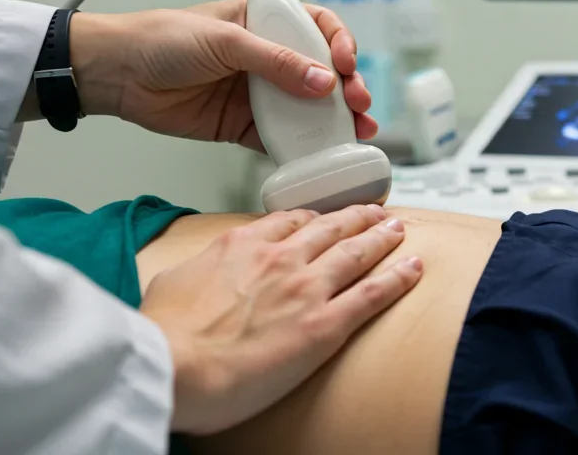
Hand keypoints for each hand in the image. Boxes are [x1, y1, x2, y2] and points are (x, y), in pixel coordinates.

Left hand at [64, 0, 377, 149]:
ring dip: (334, 120)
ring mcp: (258, 92)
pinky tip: (321, 154)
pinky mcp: (243, 124)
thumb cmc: (163, 39)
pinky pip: (281, 138)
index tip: (345, 64)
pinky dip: (302, 148)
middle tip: (358, 104)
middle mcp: (268, 56)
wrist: (117, 74)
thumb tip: (323, 82)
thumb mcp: (225, 41)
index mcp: (265, 21)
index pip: (318, 27)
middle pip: (323, 72)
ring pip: (308, 107)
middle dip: (347, 88)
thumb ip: (275, 62)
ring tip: (356, 133)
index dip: (339, 44)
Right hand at [138, 204, 423, 434]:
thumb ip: (193, 271)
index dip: (311, 218)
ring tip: (398, 229)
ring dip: (382, 238)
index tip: (322, 218)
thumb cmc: (164, 335)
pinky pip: (373, 294)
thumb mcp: (169, 283)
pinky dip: (398, 278)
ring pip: (356, 253)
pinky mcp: (325, 324)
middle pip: (329, 228)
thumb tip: (193, 275)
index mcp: (240, 246)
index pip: (286, 221)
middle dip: (355, 218)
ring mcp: (306, 288)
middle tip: (374, 211)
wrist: (174, 364)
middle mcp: (279, 258)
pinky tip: (413, 268)